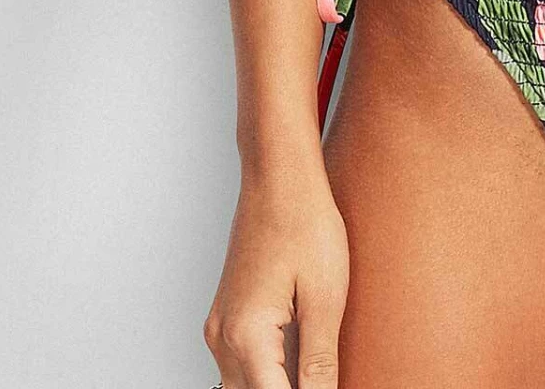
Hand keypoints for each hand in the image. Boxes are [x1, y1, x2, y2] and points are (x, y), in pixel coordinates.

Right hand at [204, 169, 349, 387]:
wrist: (279, 177)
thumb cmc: (304, 223)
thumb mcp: (325, 297)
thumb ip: (319, 361)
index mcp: (246, 336)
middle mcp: (223, 337)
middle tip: (323, 378)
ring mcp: (220, 327)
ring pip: (242, 386)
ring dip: (275, 385)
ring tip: (313, 371)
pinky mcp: (227, 316)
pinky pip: (240, 365)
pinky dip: (266, 373)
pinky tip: (298, 364)